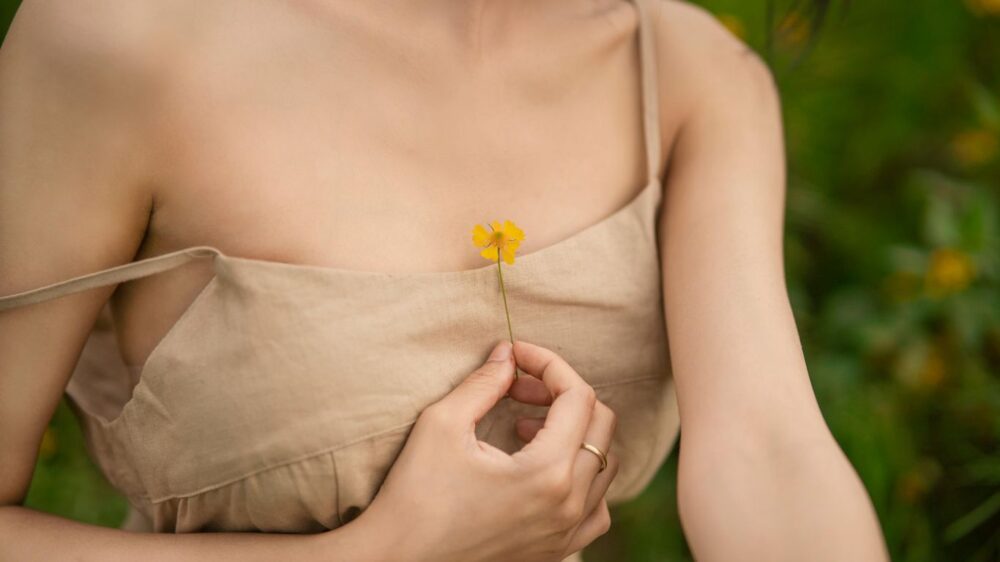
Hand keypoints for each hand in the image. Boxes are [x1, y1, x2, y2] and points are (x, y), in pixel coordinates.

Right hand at [358, 339, 619, 561]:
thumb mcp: (443, 424)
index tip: (517, 354)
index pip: (578, 397)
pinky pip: (597, 507)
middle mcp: (569, 505)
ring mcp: (567, 533)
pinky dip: (583, 478)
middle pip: (601, 425)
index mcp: (548, 473)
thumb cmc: (416, 493)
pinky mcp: (557, 550)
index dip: (549, 363)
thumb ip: (484, 382)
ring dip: (575, 433)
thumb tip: (508, 355)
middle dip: (562, 393)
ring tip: (527, 427)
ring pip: (605, 464)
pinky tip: (545, 469)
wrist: (398, 558)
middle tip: (518, 389)